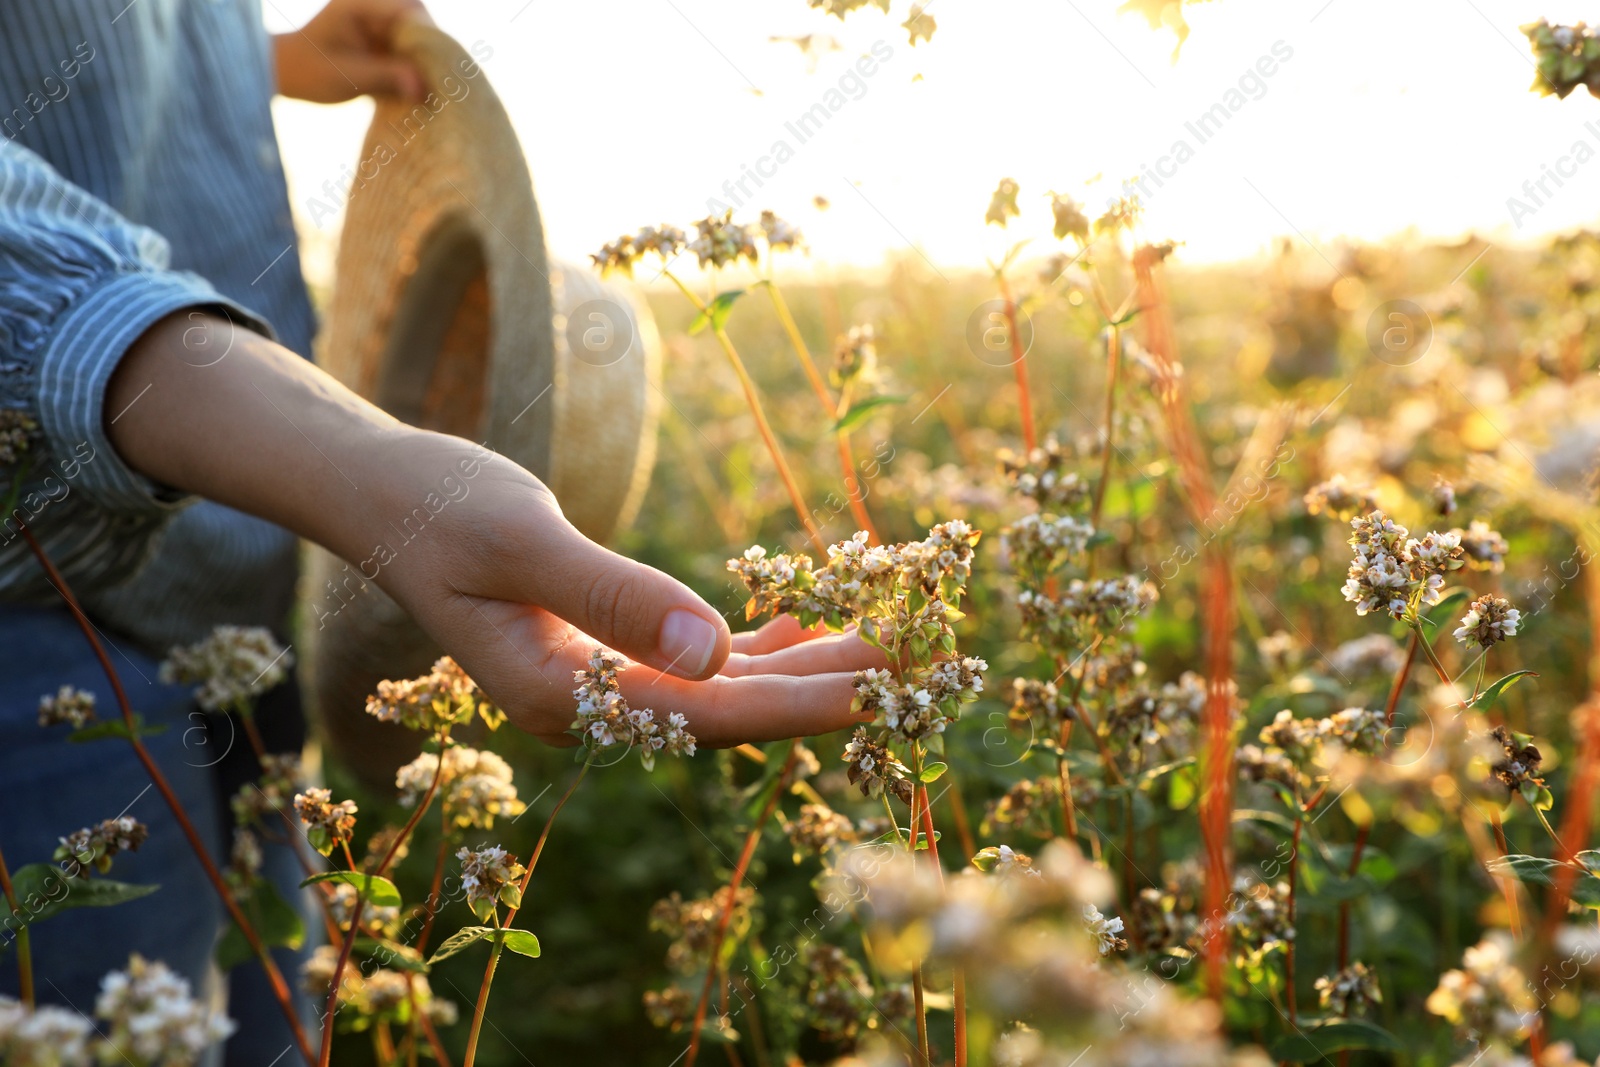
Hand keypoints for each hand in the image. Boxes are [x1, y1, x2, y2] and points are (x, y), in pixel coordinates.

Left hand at [273, 0, 428, 103]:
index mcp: (362, 4)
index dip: (430, 35)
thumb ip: (387, 78)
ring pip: (414, 39)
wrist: (284, 72)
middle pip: (417, 23)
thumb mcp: (349, 76)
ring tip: (430, 88)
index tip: (440, 64)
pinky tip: (415, 90)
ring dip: (422, 63)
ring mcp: (376, 24)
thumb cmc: (308, 71)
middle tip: (441, 80)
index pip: (410, 9)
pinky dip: (411, 70)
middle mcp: (372, 9)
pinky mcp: (378, 41)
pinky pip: (405, 51)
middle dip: (429, 51)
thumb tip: (422, 88)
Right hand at [359, 431, 883, 745]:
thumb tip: (714, 650)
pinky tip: (793, 630)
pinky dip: (745, 649)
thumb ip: (613, 598)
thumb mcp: (523, 543)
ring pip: (716, 688)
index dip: (802, 704)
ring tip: (876, 646)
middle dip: (820, 691)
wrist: (381, 495)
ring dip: (794, 669)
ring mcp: (591, 680)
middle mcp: (584, 705)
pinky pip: (689, 661)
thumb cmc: (439, 508)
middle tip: (914, 665)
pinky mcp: (596, 647)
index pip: (709, 714)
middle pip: (726, 710)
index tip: (884, 688)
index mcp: (562, 697)